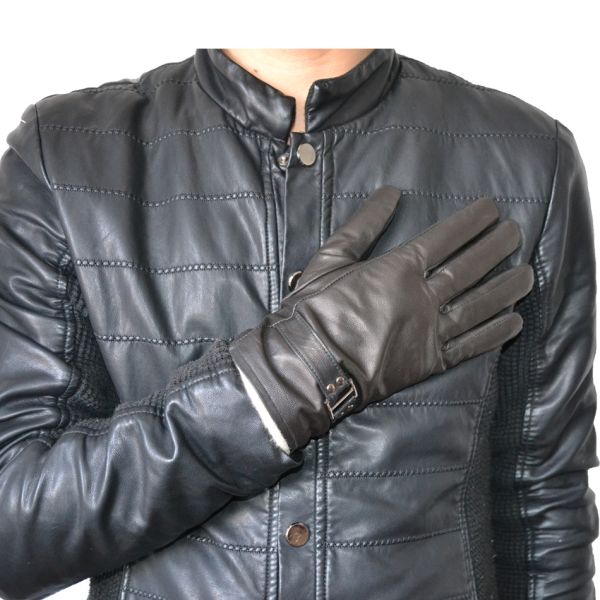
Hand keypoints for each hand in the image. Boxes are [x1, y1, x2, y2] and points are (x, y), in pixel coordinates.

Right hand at [229, 186, 533, 451]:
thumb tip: (390, 194)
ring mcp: (430, 331)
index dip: (470, 222)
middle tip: (516, 232)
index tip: (491, 210)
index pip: (443, 239)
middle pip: (468, 268)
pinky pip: (470, 346)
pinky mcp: (430, 361)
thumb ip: (363, 225)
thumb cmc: (315, 310)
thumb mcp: (331, 259)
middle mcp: (422, 297)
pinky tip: (514, 322)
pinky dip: (494, 334)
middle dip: (495, 247)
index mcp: (398, 270)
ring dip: (506, 288)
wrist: (310, 366)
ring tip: (527, 273)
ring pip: (478, 305)